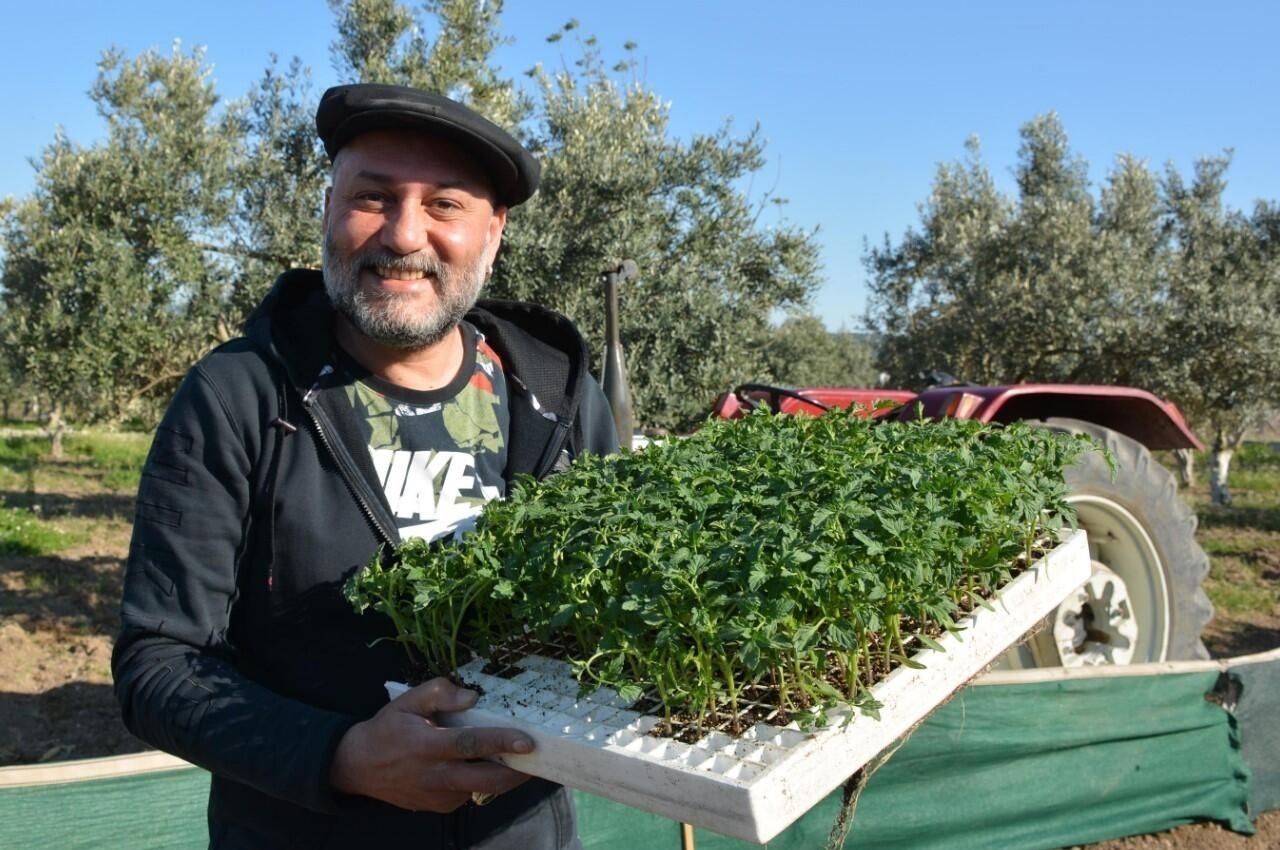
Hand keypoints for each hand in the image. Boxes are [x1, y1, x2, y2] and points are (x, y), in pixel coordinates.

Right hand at [329, 677, 534, 811]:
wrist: (359, 767)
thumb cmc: (388, 728)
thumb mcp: (407, 701)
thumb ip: (439, 692)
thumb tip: (473, 696)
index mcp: (427, 746)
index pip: (471, 744)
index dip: (501, 742)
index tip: (528, 742)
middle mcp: (435, 776)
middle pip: (487, 779)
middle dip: (518, 773)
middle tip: (539, 759)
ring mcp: (438, 796)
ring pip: (482, 788)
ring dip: (502, 775)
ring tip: (516, 757)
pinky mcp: (439, 807)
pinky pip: (469, 793)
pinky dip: (481, 779)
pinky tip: (481, 764)